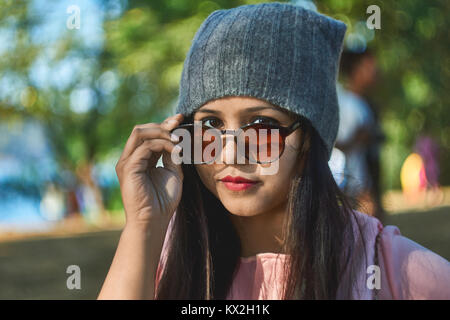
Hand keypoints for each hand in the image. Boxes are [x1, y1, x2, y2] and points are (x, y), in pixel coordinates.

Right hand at [115, 113, 183, 227]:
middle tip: (179, 123)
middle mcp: (130, 158)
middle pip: (142, 130)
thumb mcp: (172, 172)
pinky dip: (162, 145)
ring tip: (178, 139)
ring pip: (140, 133)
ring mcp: (127, 162)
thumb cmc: (163, 200)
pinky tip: (175, 150)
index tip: (180, 119)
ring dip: (161, 132)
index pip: (148, 135)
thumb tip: (177, 138)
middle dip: (162, 124)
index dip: (164, 125)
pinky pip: (145, 147)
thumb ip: (172, 155)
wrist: (154, 220)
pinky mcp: (128, 168)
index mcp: (139, 159)